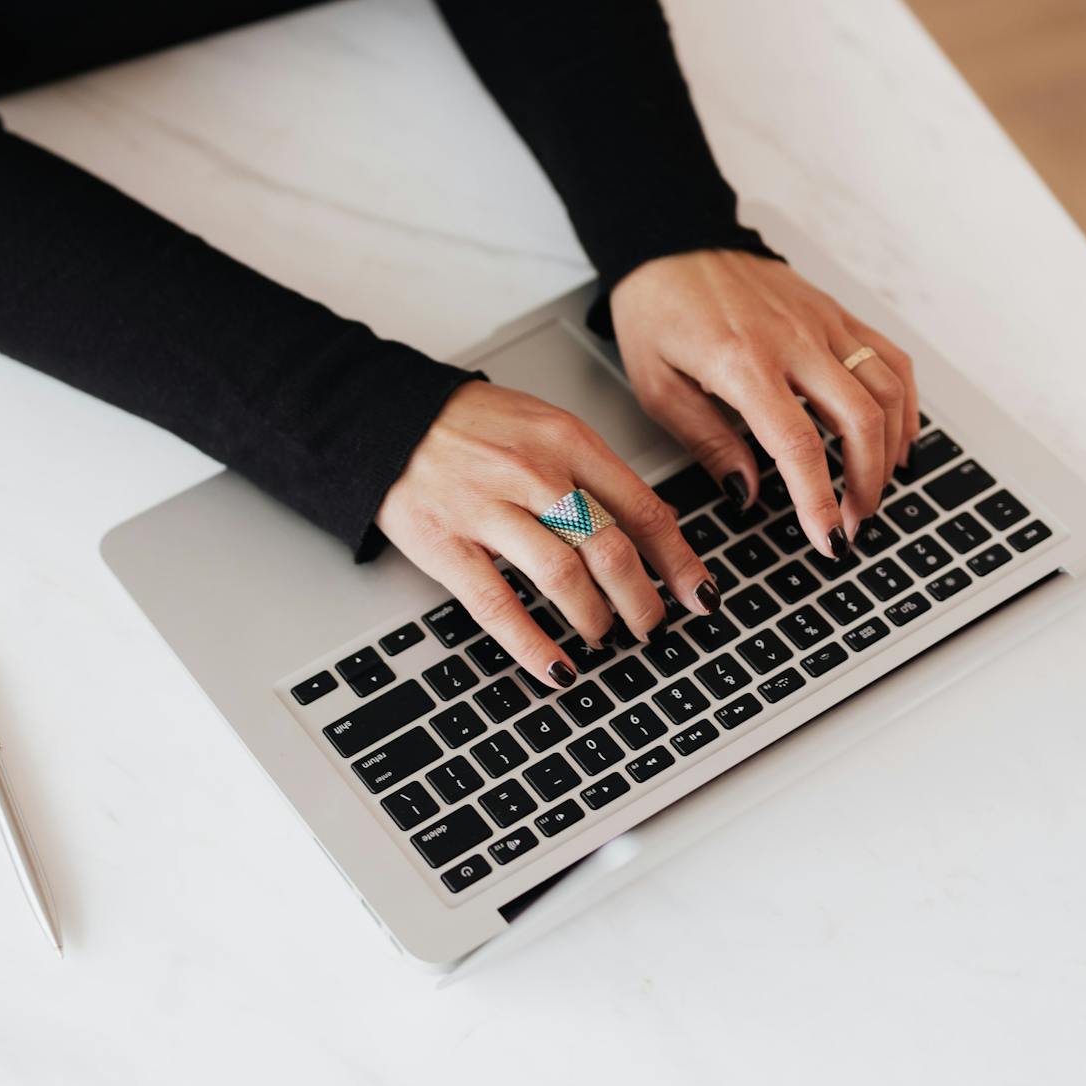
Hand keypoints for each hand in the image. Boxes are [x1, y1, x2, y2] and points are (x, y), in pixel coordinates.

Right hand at [375, 381, 716, 687]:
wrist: (387, 417)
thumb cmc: (471, 426)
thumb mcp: (545, 427)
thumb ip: (595, 473)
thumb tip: (652, 526)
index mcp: (567, 441)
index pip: (643, 508)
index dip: (678, 560)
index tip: (698, 592)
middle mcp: (533, 474)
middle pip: (610, 549)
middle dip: (642, 600)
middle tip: (652, 625)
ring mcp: (489, 511)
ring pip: (564, 578)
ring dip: (595, 619)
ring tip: (602, 636)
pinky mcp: (448, 546)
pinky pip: (499, 606)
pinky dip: (534, 646)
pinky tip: (556, 667)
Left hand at [610, 249, 918, 558]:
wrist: (670, 242)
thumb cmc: (656, 312)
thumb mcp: (658, 388)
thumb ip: (708, 442)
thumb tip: (749, 492)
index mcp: (743, 363)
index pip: (800, 445)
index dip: (820, 500)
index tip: (830, 538)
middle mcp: (793, 340)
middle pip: (859, 421)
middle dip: (865, 483)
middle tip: (852, 523)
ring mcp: (821, 322)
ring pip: (886, 390)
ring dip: (889, 449)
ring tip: (872, 490)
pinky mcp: (835, 311)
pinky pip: (889, 357)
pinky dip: (904, 402)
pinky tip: (896, 436)